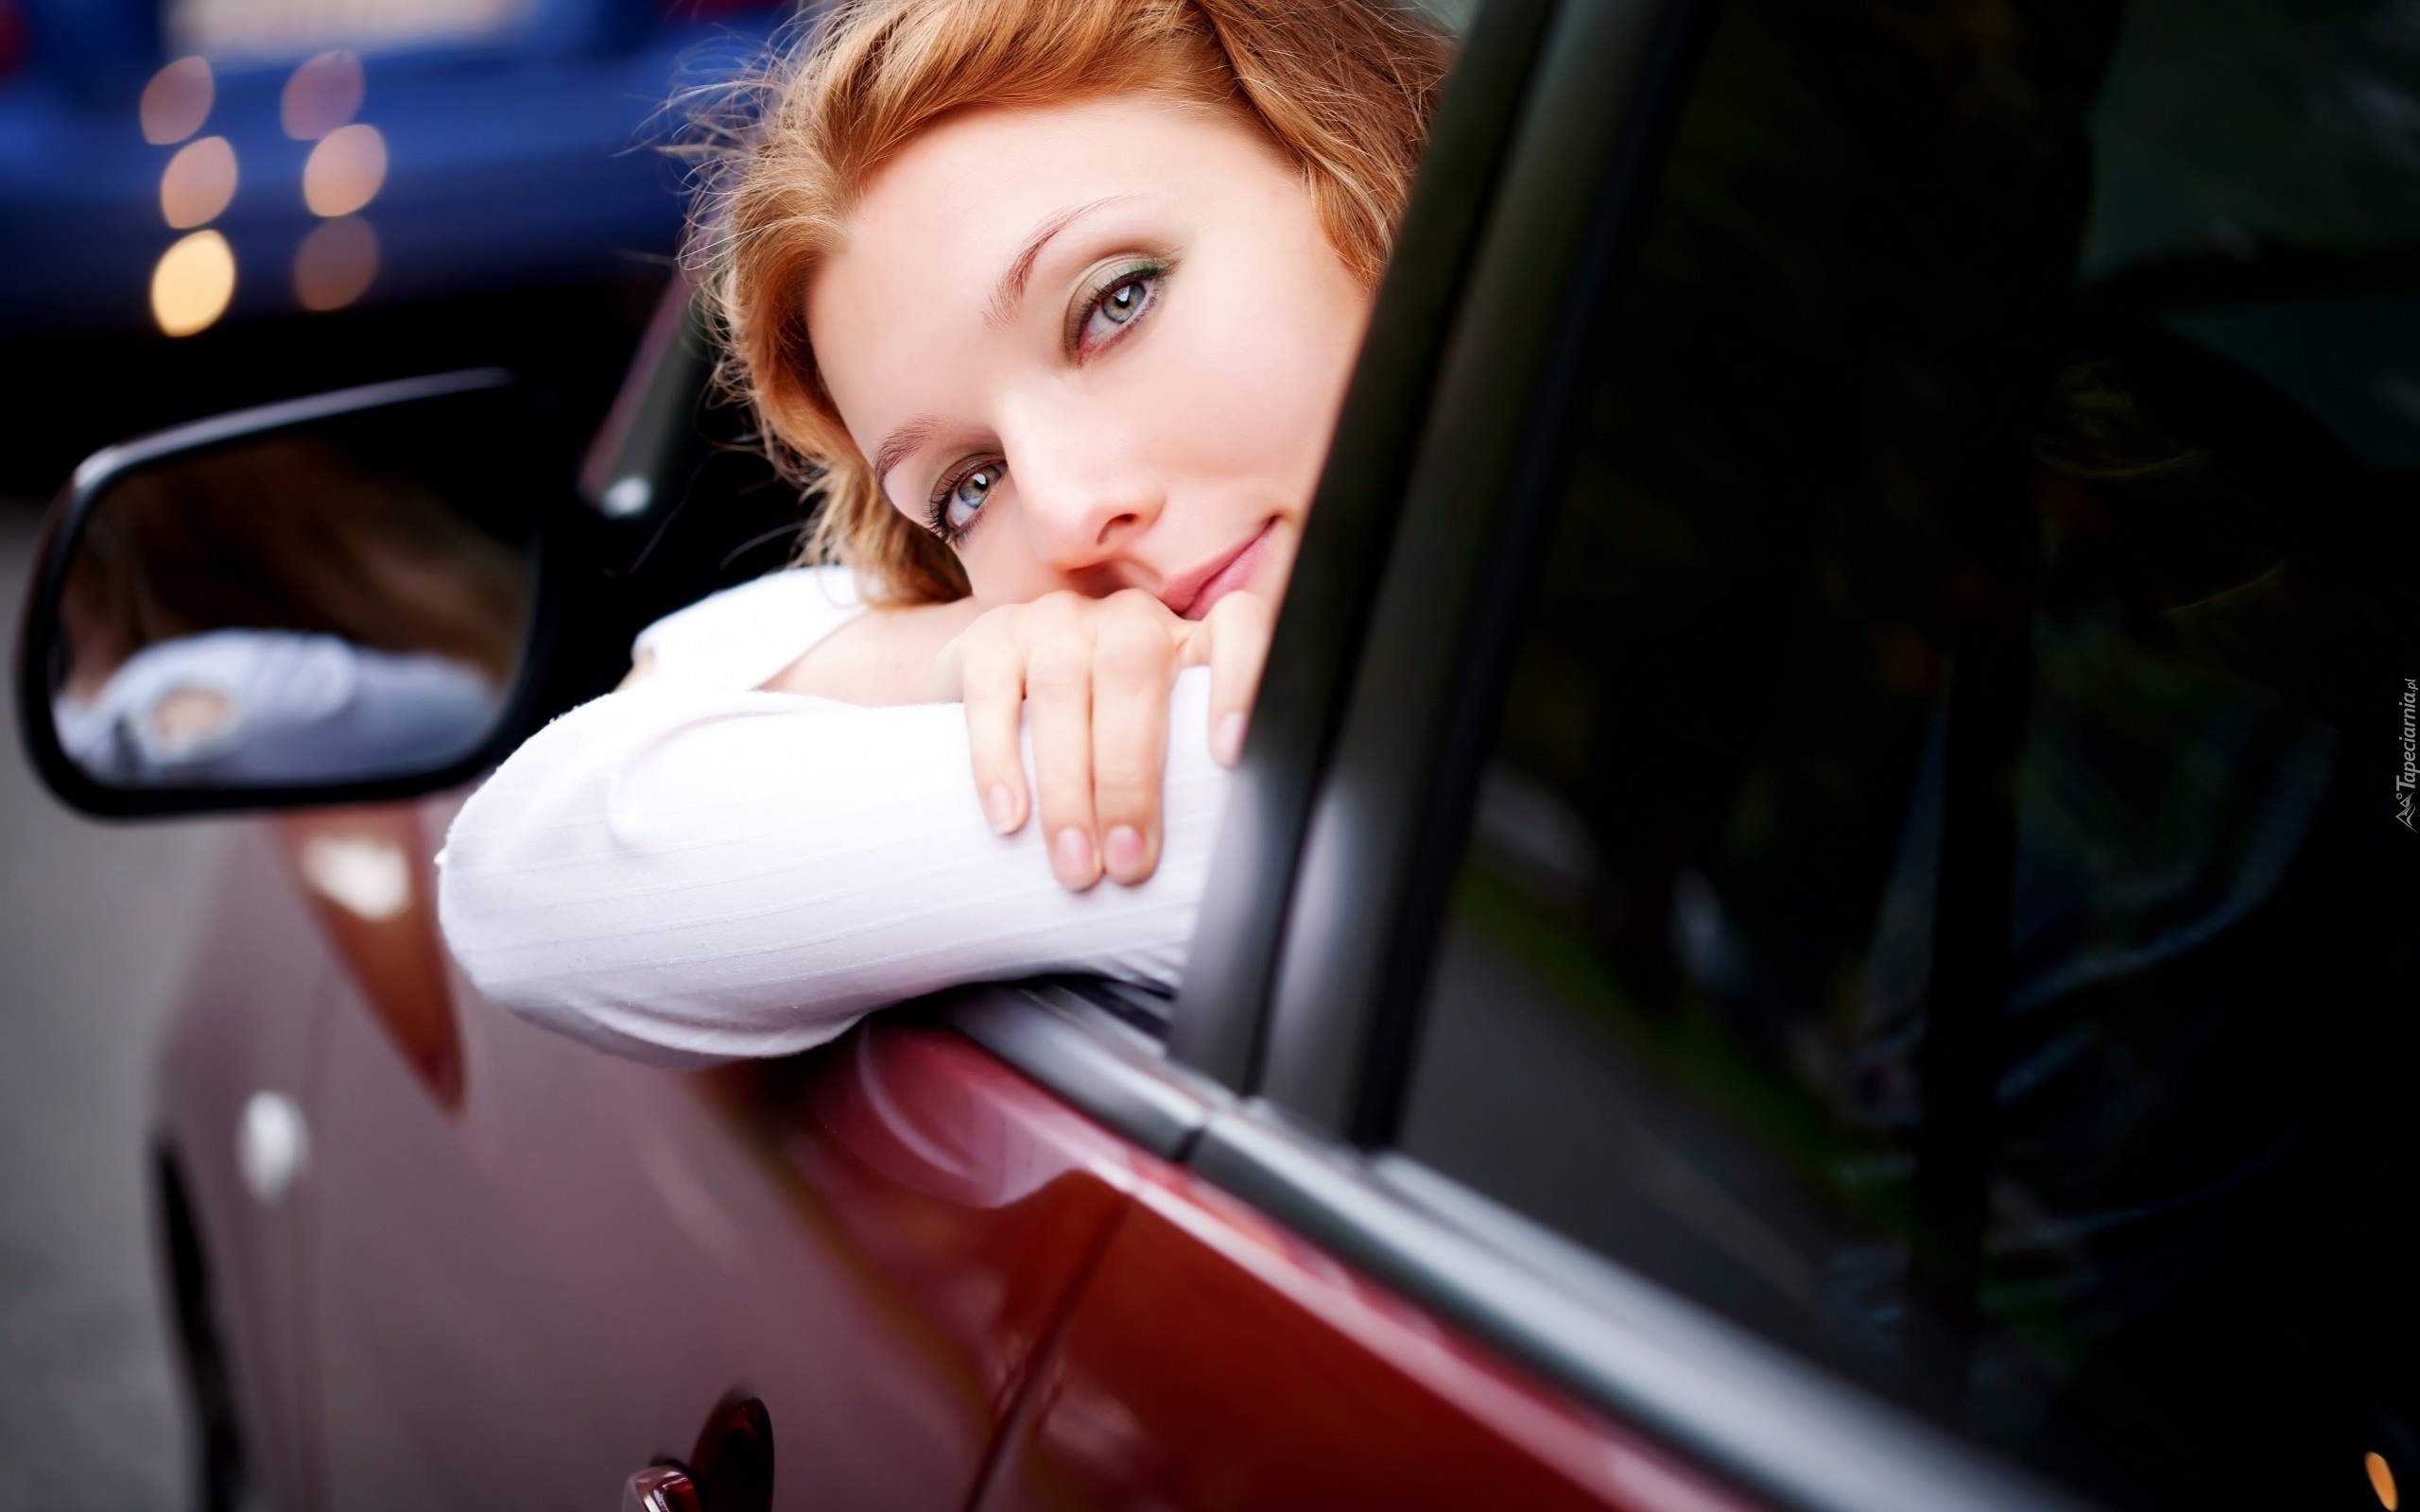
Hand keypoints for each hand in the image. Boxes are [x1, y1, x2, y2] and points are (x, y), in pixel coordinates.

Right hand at [933, 588, 1273, 889]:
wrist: (990, 693)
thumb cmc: (1096, 742)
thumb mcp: (1152, 751)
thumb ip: (1182, 783)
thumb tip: (1202, 869)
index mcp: (1184, 644)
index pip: (1234, 627)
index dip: (1238, 680)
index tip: (1230, 755)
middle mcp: (1125, 621)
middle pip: (1134, 670)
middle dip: (1130, 777)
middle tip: (1128, 862)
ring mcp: (1055, 622)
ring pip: (1062, 683)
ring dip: (1068, 785)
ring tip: (1075, 862)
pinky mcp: (990, 636)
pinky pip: (991, 690)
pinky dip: (998, 760)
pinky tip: (1010, 817)